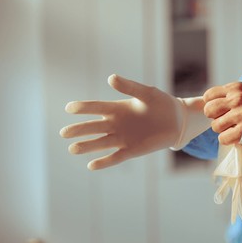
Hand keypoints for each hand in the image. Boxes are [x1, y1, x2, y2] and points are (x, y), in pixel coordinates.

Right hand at [60, 75, 181, 169]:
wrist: (177, 121)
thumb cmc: (161, 103)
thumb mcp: (146, 93)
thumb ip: (129, 87)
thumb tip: (110, 78)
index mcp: (117, 108)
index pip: (96, 108)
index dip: (83, 108)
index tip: (69, 108)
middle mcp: (116, 124)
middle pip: (94, 127)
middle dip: (79, 130)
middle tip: (64, 133)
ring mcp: (123, 138)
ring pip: (101, 143)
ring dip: (87, 145)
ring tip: (72, 148)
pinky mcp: (132, 150)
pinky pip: (115, 157)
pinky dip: (104, 161)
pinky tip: (91, 165)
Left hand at [203, 82, 241, 144]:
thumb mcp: (241, 94)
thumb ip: (224, 95)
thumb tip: (203, 104)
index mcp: (236, 88)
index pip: (208, 96)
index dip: (211, 104)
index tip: (221, 108)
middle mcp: (238, 99)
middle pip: (208, 110)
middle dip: (214, 117)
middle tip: (225, 119)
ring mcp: (241, 115)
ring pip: (215, 126)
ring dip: (222, 129)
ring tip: (233, 126)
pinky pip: (222, 138)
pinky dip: (227, 139)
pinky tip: (236, 135)